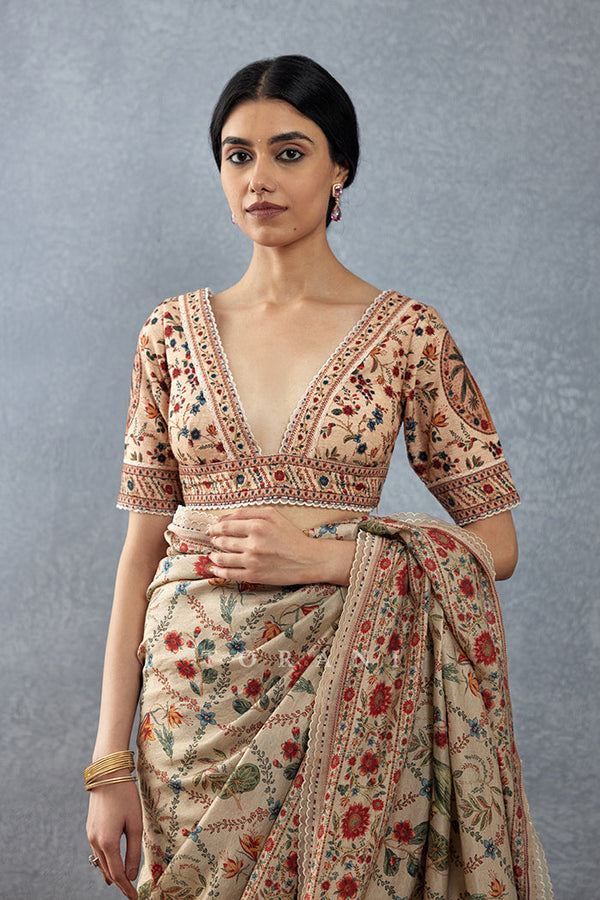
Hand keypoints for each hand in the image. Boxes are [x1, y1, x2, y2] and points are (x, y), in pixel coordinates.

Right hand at [87, 778, 141, 898]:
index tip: (135, 898)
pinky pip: (98, 852)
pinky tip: (112, 864)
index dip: (126, 888)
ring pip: (101, 863)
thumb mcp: (135, 824)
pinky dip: (106, 862)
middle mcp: (95, 842)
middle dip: (120, 883)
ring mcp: (90, 835)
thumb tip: (131, 875)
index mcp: (107, 843)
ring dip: (112, 873)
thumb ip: (133, 851)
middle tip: (131, 893)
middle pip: (108, 871)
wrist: (107, 774)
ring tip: (123, 884)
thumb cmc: (125, 796)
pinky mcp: (90, 829)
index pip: (118, 874)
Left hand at [205, 508, 354, 585]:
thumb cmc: (291, 536)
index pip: (226, 525)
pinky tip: (214, 568)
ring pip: (223, 557)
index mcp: (257, 525)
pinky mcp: (254, 576)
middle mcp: (253, 543)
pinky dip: (218, 570)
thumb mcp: (273, 515)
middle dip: (215, 540)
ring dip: (214, 555)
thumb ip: (249, 513)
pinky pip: (229, 573)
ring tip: (212, 554)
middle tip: (213, 540)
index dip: (215, 527)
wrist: (308, 560)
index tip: (210, 528)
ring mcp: (252, 561)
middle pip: (223, 540)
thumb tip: (224, 518)